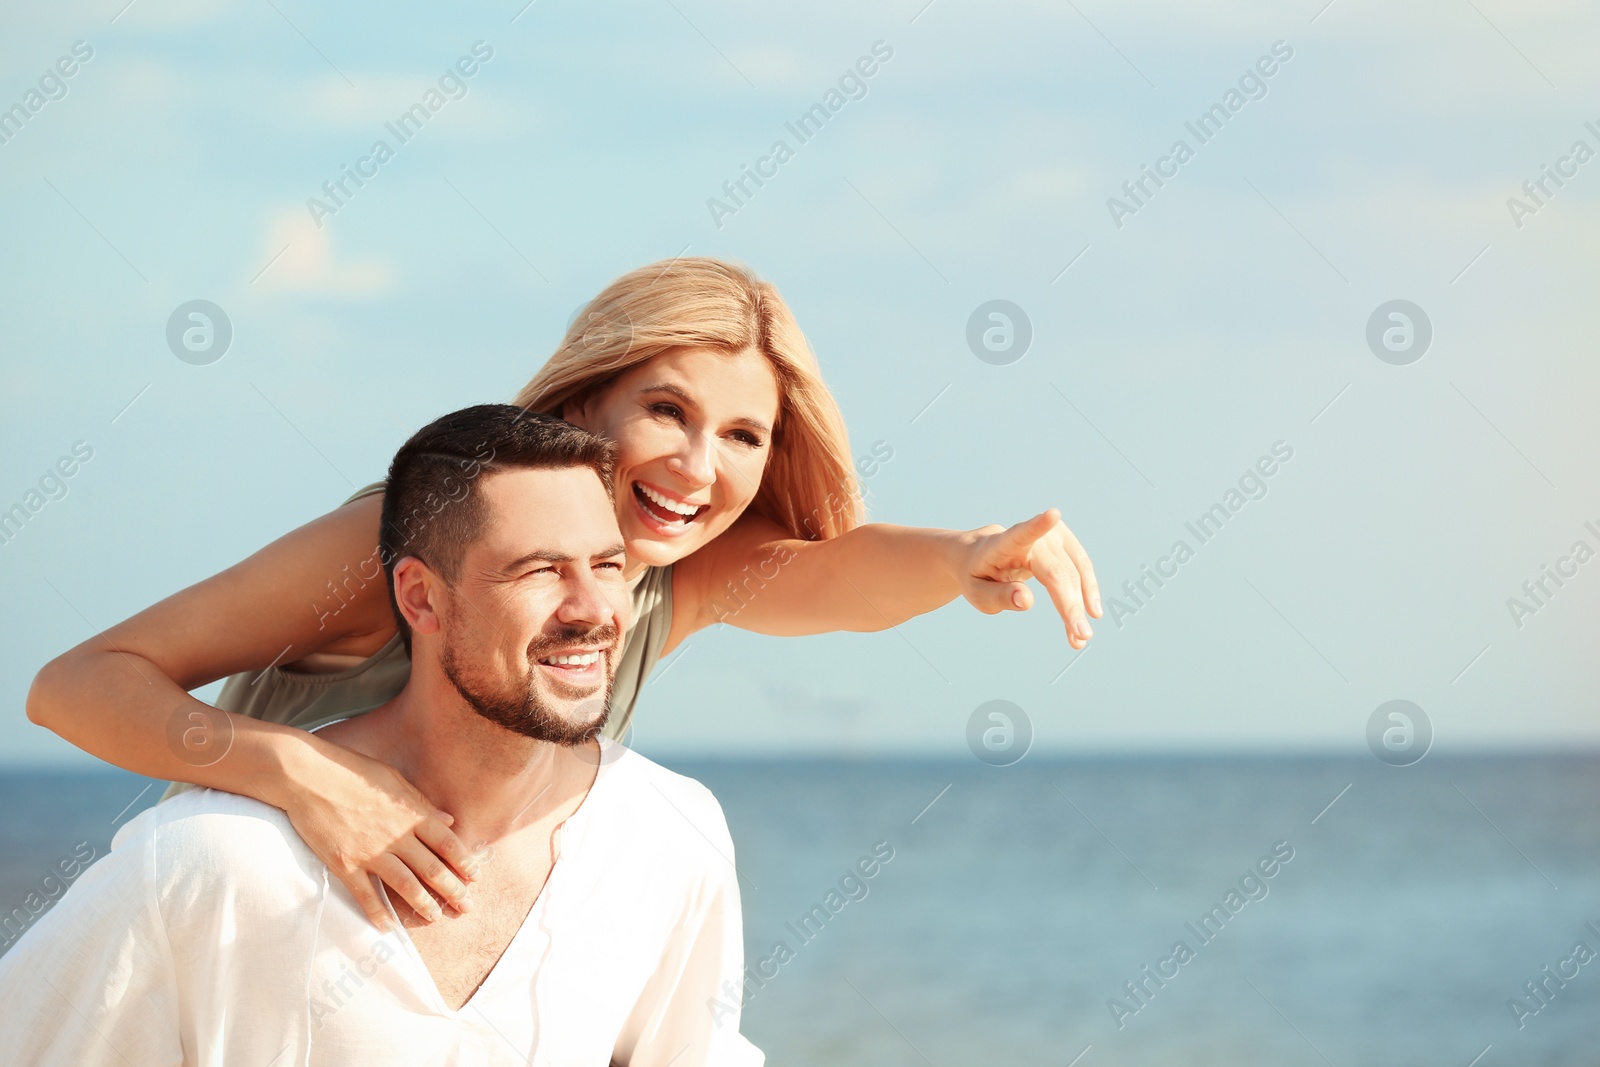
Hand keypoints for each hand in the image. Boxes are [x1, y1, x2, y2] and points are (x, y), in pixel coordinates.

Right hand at [280, 738, 477, 929]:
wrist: (307, 776)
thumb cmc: (351, 770)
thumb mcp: (394, 779)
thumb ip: (422, 803)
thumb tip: (448, 820)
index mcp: (410, 813)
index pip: (446, 842)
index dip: (463, 861)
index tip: (474, 877)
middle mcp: (395, 835)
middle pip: (431, 867)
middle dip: (452, 889)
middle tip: (465, 907)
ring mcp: (370, 851)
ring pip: (404, 884)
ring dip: (422, 904)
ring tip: (434, 917)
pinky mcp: (344, 863)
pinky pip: (365, 893)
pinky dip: (377, 912)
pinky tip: (387, 927)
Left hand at [960, 509, 1101, 648]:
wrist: (981, 555)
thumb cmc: (978, 575)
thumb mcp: (977, 592)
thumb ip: (999, 596)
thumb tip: (1026, 601)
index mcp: (1003, 544)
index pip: (1021, 533)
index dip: (1037, 525)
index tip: (1052, 514)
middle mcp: (1033, 537)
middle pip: (1057, 571)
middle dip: (1071, 605)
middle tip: (1081, 637)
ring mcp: (1053, 535)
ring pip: (1075, 571)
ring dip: (1082, 604)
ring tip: (1081, 637)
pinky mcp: (1065, 543)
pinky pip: (1081, 570)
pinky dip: (1085, 595)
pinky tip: (1086, 617)